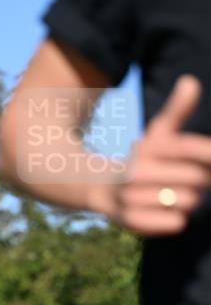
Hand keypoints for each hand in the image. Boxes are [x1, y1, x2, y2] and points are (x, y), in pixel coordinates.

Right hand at [97, 76, 210, 235]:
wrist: (104, 189)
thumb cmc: (144, 159)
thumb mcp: (157, 134)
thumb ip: (176, 110)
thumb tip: (191, 82)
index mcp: (145, 147)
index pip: (189, 148)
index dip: (208, 153)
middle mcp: (136, 172)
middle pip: (196, 178)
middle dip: (200, 179)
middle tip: (191, 180)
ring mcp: (132, 198)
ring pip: (188, 201)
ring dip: (190, 200)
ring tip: (178, 195)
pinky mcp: (133, 222)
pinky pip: (176, 222)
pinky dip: (177, 218)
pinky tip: (167, 211)